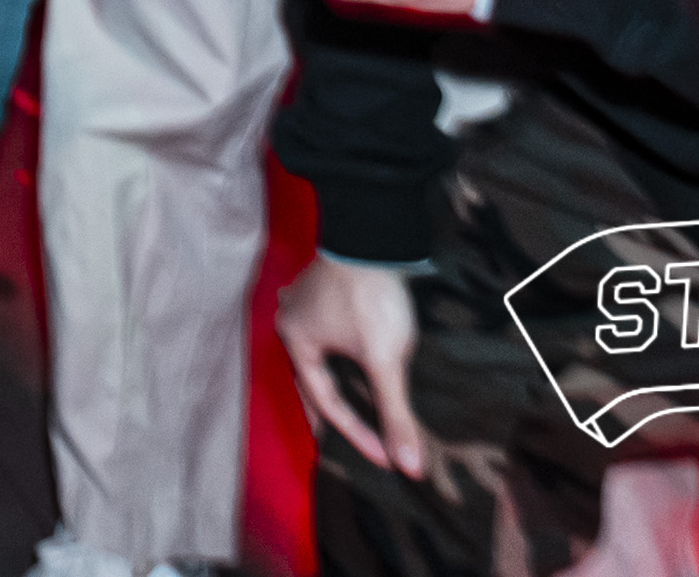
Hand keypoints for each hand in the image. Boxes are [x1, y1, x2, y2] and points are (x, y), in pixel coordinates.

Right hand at [276, 253, 427, 478]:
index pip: (327, 404)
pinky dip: (333, 350)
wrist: (373, 233)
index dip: (358, 435)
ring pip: (314, 353)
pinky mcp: (319, 286)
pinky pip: (321, 330)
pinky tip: (340, 351)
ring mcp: (300, 299)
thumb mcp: (386, 359)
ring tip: (347, 402)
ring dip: (331, 379)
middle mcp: (289, 321)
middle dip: (333, 411)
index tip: (387, 457)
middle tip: (353, 440)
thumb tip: (409, 465)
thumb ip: (395, 414)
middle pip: (312, 380)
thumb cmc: (371, 296)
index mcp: (296, 342)